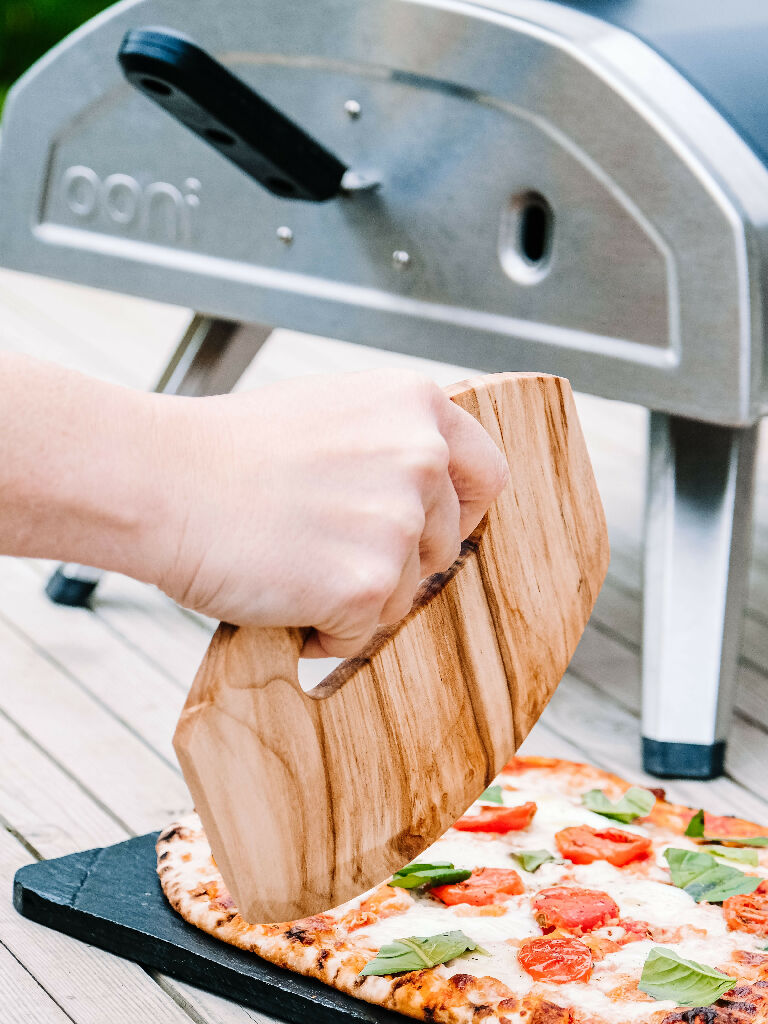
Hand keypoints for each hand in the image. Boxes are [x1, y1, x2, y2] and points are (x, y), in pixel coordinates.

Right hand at [151, 370, 507, 655]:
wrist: (162, 480)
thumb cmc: (228, 451)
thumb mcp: (333, 413)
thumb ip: (392, 442)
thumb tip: (431, 490)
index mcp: (416, 405)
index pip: (487, 475)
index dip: (459, 512)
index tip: (426, 530)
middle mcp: (421, 457)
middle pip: (441, 545)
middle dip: (393, 560)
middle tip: (324, 548)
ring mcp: (398, 522)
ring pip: (404, 594)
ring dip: (356, 596)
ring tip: (292, 563)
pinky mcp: (367, 584)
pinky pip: (364, 632)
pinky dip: (325, 629)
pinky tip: (282, 592)